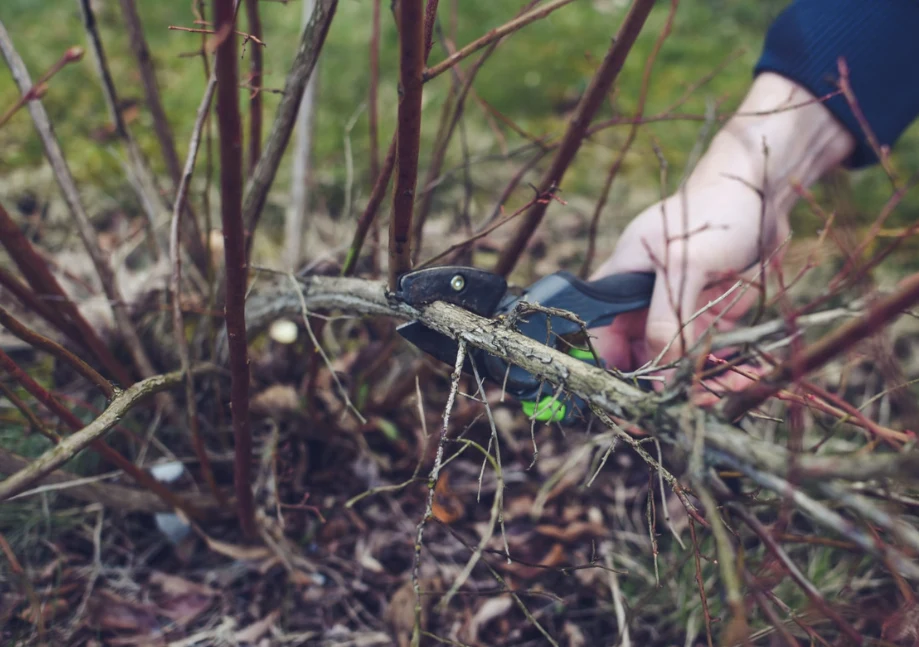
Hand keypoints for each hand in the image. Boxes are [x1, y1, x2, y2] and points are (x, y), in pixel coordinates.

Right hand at [588, 73, 855, 382]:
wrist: (767, 192)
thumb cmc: (717, 210)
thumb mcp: (687, 261)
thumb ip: (667, 315)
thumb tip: (658, 369)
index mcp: (622, 279)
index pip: (598, 331)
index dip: (607, 364)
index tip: (629, 392)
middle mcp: (644, 299)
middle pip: (637, 355)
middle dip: (657, 383)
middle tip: (685, 402)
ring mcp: (677, 310)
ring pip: (675, 361)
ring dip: (696, 382)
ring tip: (723, 393)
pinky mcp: (708, 317)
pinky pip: (709, 354)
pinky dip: (723, 370)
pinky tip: (743, 377)